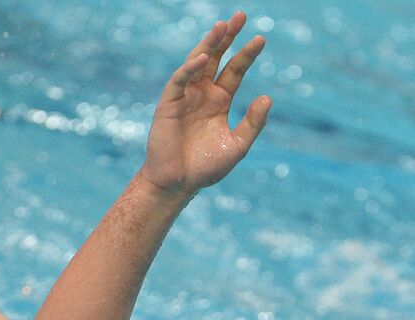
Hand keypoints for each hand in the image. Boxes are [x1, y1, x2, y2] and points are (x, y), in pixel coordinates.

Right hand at [140, 11, 270, 197]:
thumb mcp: (237, 145)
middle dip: (227, 37)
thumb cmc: (205, 168)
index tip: (261, 39)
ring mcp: (185, 97)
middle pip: (216, 58)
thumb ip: (253, 123)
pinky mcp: (169, 104)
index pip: (235, 70)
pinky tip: (202, 58)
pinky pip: (179, 80)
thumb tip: (267, 97)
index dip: (247, 54)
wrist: (178, 185)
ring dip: (208, 43)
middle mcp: (202, 94)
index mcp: (219, 101)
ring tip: (222, 26)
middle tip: (240, 16)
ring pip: (197, 62)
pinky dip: (189, 68)